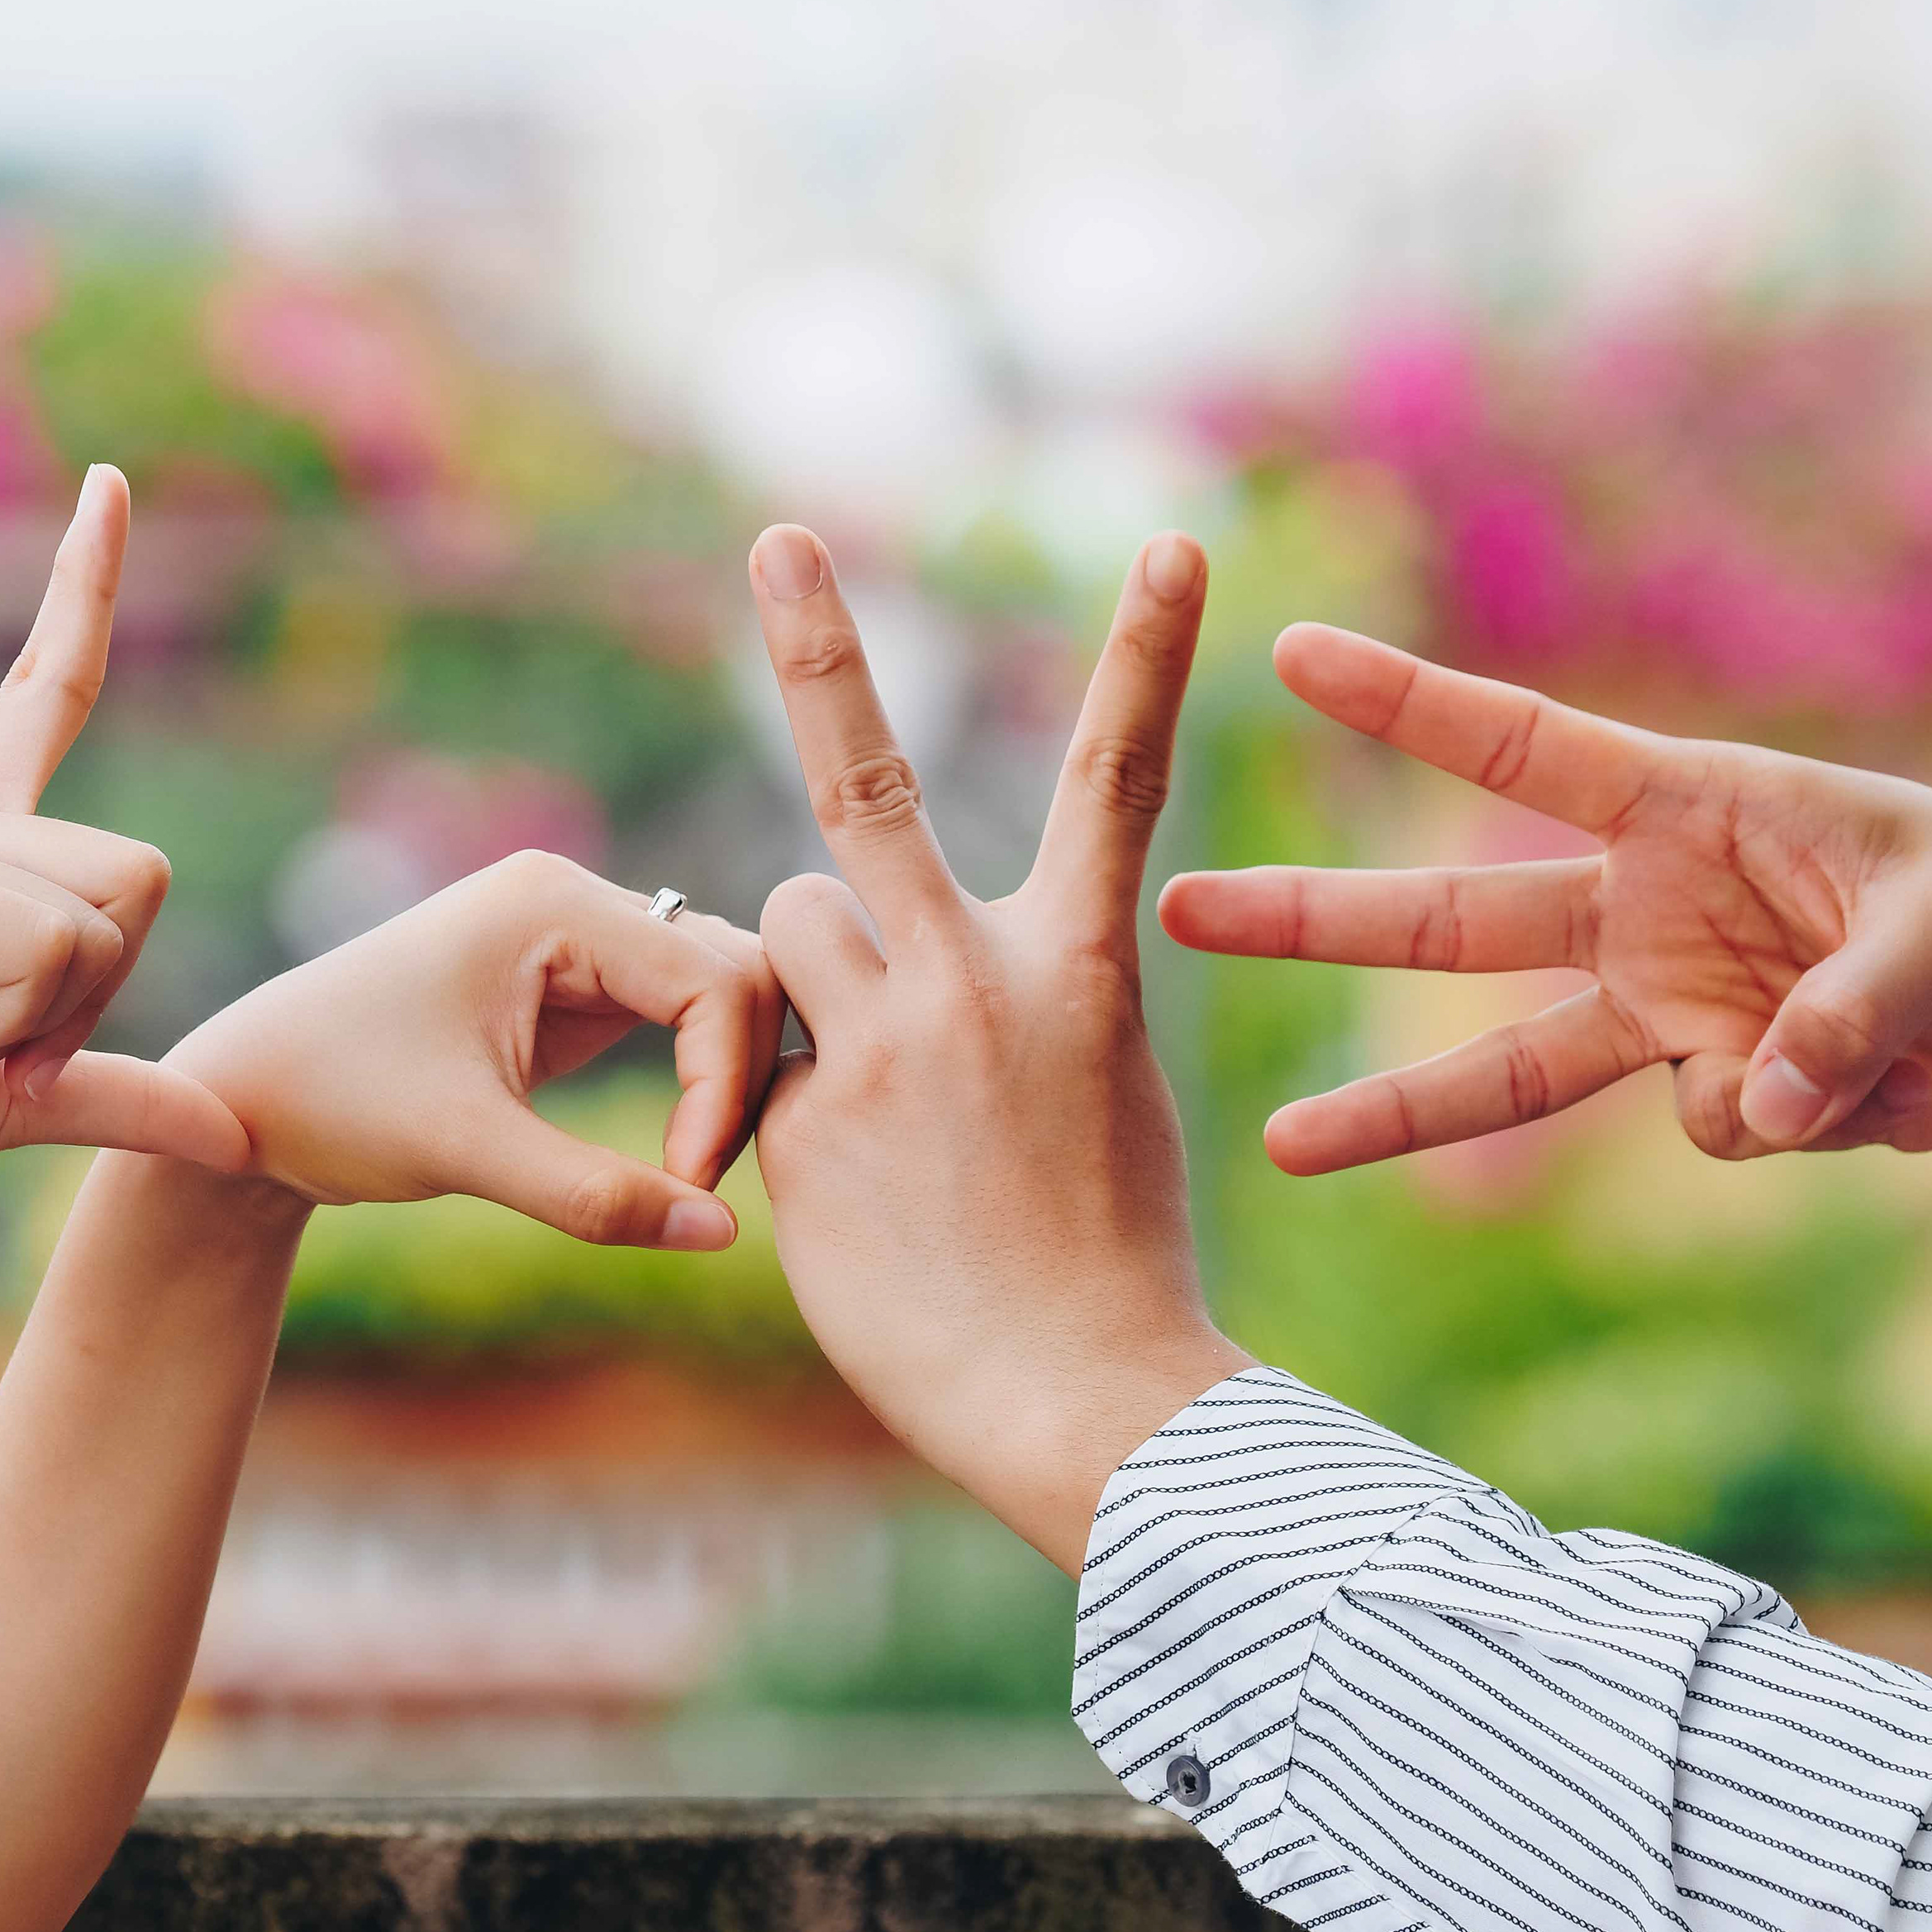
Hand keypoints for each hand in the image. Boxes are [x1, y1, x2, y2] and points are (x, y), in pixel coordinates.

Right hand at [0, 466, 248, 1232]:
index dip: (82, 590)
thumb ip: (118, 1094)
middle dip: (94, 993)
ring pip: (108, 918)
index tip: (110, 482)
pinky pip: (52, 949)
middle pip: (142, 875)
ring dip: (46, 1019)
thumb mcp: (10, 1103)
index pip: (43, 691)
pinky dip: (11, 1029)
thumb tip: (237, 1135)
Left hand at [164, 851, 782, 1248]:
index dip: (724, 1085)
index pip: (713, 977)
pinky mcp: (568, 987)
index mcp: (551, 901)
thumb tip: (724, 1235)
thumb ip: (596, 1193)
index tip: (687, 1181)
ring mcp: (574, 939)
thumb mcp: (464, 1151)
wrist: (239, 1103)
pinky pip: (677, 1017)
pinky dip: (696, 1079)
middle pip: (734, 969)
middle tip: (699, 1184)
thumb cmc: (330, 1105)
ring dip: (727, 1078)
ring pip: (716, 991)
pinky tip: (676, 1155)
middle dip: (738, 1077)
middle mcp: (573, 899)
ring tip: (690, 1173)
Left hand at [741, 525, 1251, 1574]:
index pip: (1123, 777)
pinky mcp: (799, 1122)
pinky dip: (782, 1093)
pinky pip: (757, 1055)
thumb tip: (911, 962)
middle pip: (870, 779)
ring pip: (783, 923)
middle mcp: (977, 979)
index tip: (1174, 543)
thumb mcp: (1104, 1084)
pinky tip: (854, 1187)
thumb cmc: (1106, 1244)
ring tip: (864, 1075)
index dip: (1151, 652)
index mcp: (1084, 965)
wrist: (1075, 1393)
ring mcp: (881, 1046)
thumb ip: (1017, 992)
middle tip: (774, 538)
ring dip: (796, 967)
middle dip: (818, 645)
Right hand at [1163, 625, 1931, 1301]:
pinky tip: (1881, 1093)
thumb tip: (1743, 1106)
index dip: (1408, 703)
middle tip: (1171, 910)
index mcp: (1685, 808)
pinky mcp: (1712, 1091)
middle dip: (1311, 917)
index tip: (1290, 651)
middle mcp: (1642, 908)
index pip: (1523, 746)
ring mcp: (1664, 1007)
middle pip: (1448, 919)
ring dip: (1388, 1110)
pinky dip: (1792, 1125)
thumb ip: (1845, 1010)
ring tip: (1279, 1147)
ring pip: (1501, 1064)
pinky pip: (1714, 1130)